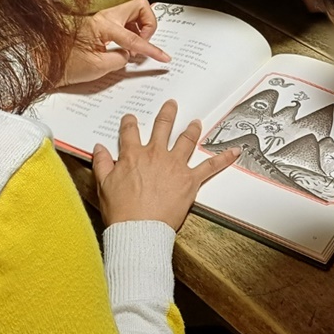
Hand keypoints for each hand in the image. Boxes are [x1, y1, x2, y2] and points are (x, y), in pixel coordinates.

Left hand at [61, 0, 170, 84]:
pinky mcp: (102, 24)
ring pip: (134, 12)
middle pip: (141, 6)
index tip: (163, 57)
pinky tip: (125, 46)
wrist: (47, 63)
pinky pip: (125, 21)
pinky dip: (132, 31)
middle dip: (149, 24)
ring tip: (134, 47)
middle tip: (144, 42)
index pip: (135, 38)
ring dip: (141, 28)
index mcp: (103, 26)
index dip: (151, 49)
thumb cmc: (66, 65)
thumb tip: (129, 53)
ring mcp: (103, 19)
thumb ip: (121, 58)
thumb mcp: (99, 67)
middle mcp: (104, 17)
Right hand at [93, 100, 240, 230]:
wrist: (139, 229)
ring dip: (192, 129)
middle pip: (163, 127)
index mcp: (133, 155)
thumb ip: (102, 163)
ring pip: (186, 140)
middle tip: (172, 104)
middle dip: (167, 113)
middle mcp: (155, 155)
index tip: (132, 118)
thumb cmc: (121, 211)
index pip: (130, 132)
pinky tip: (235, 151)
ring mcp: (175, 166)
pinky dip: (224, 158)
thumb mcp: (103, 185)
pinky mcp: (190, 180)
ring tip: (196, 122)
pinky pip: (210, 166)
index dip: (130, 123)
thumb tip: (98, 147)